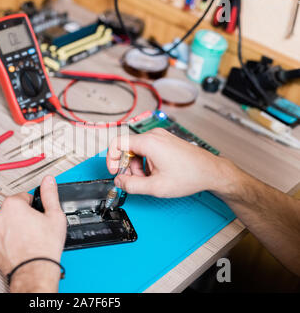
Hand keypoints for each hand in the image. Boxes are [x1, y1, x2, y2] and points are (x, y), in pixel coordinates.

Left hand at [0, 175, 65, 291]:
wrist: (34, 271)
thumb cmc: (43, 247)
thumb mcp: (54, 215)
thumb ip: (50, 194)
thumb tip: (48, 181)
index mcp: (13, 205)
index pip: (23, 197)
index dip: (34, 206)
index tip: (38, 214)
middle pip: (13, 209)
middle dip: (23, 216)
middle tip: (35, 227)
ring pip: (5, 224)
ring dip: (14, 227)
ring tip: (28, 238)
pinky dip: (7, 240)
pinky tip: (20, 246)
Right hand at [107, 128, 232, 197]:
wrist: (210, 171)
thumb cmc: (189, 175)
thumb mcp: (155, 186)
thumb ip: (131, 185)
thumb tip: (119, 182)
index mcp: (149, 142)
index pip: (117, 142)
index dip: (111, 158)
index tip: (114, 171)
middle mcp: (154, 135)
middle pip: (127, 148)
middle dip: (128, 167)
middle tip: (134, 181)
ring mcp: (160, 137)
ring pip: (137, 151)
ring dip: (138, 167)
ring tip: (150, 179)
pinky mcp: (165, 142)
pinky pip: (147, 151)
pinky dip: (146, 163)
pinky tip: (156, 174)